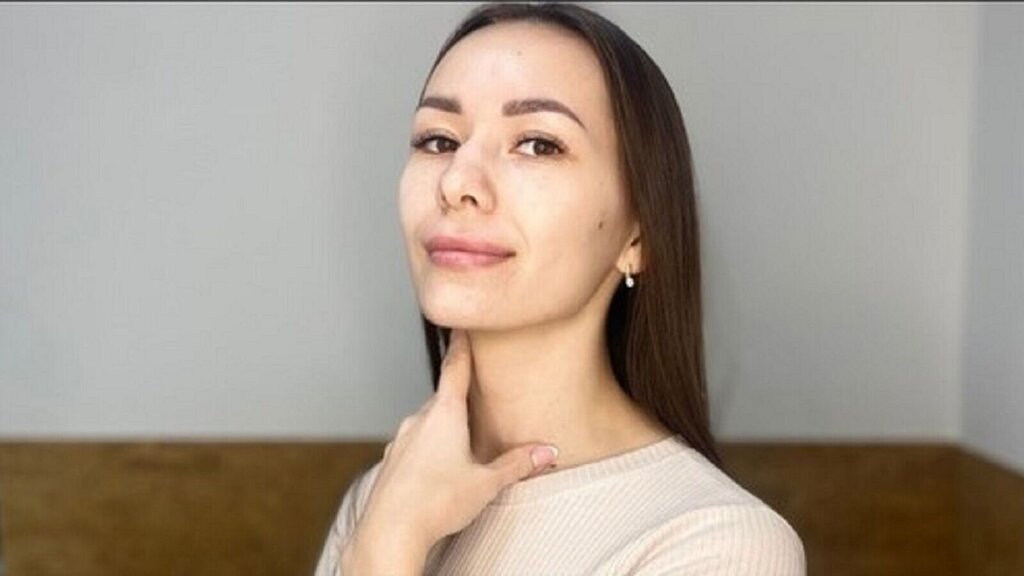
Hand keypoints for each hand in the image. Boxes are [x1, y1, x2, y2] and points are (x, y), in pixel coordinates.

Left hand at [347, 329, 559, 564]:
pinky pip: (413, 446)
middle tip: (477, 396)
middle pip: (443, 399)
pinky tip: (437, 471)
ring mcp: (400, 441)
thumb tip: (547, 452)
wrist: (389, 532)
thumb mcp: (487, 483)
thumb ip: (517, 464)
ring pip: (427, 424)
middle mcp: (418, 420)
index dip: (462, 345)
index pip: (455, 367)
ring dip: (444, 428)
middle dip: (460, 399)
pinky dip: (427, 450)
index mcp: (444, 414)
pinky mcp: (390, 463)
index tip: (462, 325)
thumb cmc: (436, 503)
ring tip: (462, 445)